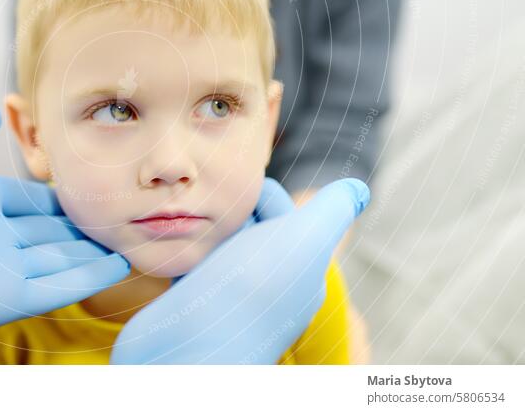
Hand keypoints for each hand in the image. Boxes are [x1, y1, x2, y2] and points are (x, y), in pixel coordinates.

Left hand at [0, 105, 129, 358]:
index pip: (26, 204)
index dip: (56, 202)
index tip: (86, 195)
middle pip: (47, 235)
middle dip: (81, 231)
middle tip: (119, 222)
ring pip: (57, 262)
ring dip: (91, 255)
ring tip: (130, 245)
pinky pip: (53, 288)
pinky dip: (85, 278)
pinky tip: (115, 264)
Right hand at [110, 178, 368, 363]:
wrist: (188, 351)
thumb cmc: (250, 292)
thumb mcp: (307, 240)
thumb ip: (332, 210)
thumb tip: (359, 188)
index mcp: (300, 267)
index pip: (279, 209)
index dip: (259, 197)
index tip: (245, 208)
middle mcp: (268, 281)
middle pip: (245, 222)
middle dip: (228, 216)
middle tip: (217, 230)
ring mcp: (231, 294)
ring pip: (216, 241)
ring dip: (204, 235)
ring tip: (195, 245)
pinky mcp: (196, 303)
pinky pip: (190, 264)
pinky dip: (183, 256)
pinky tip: (178, 260)